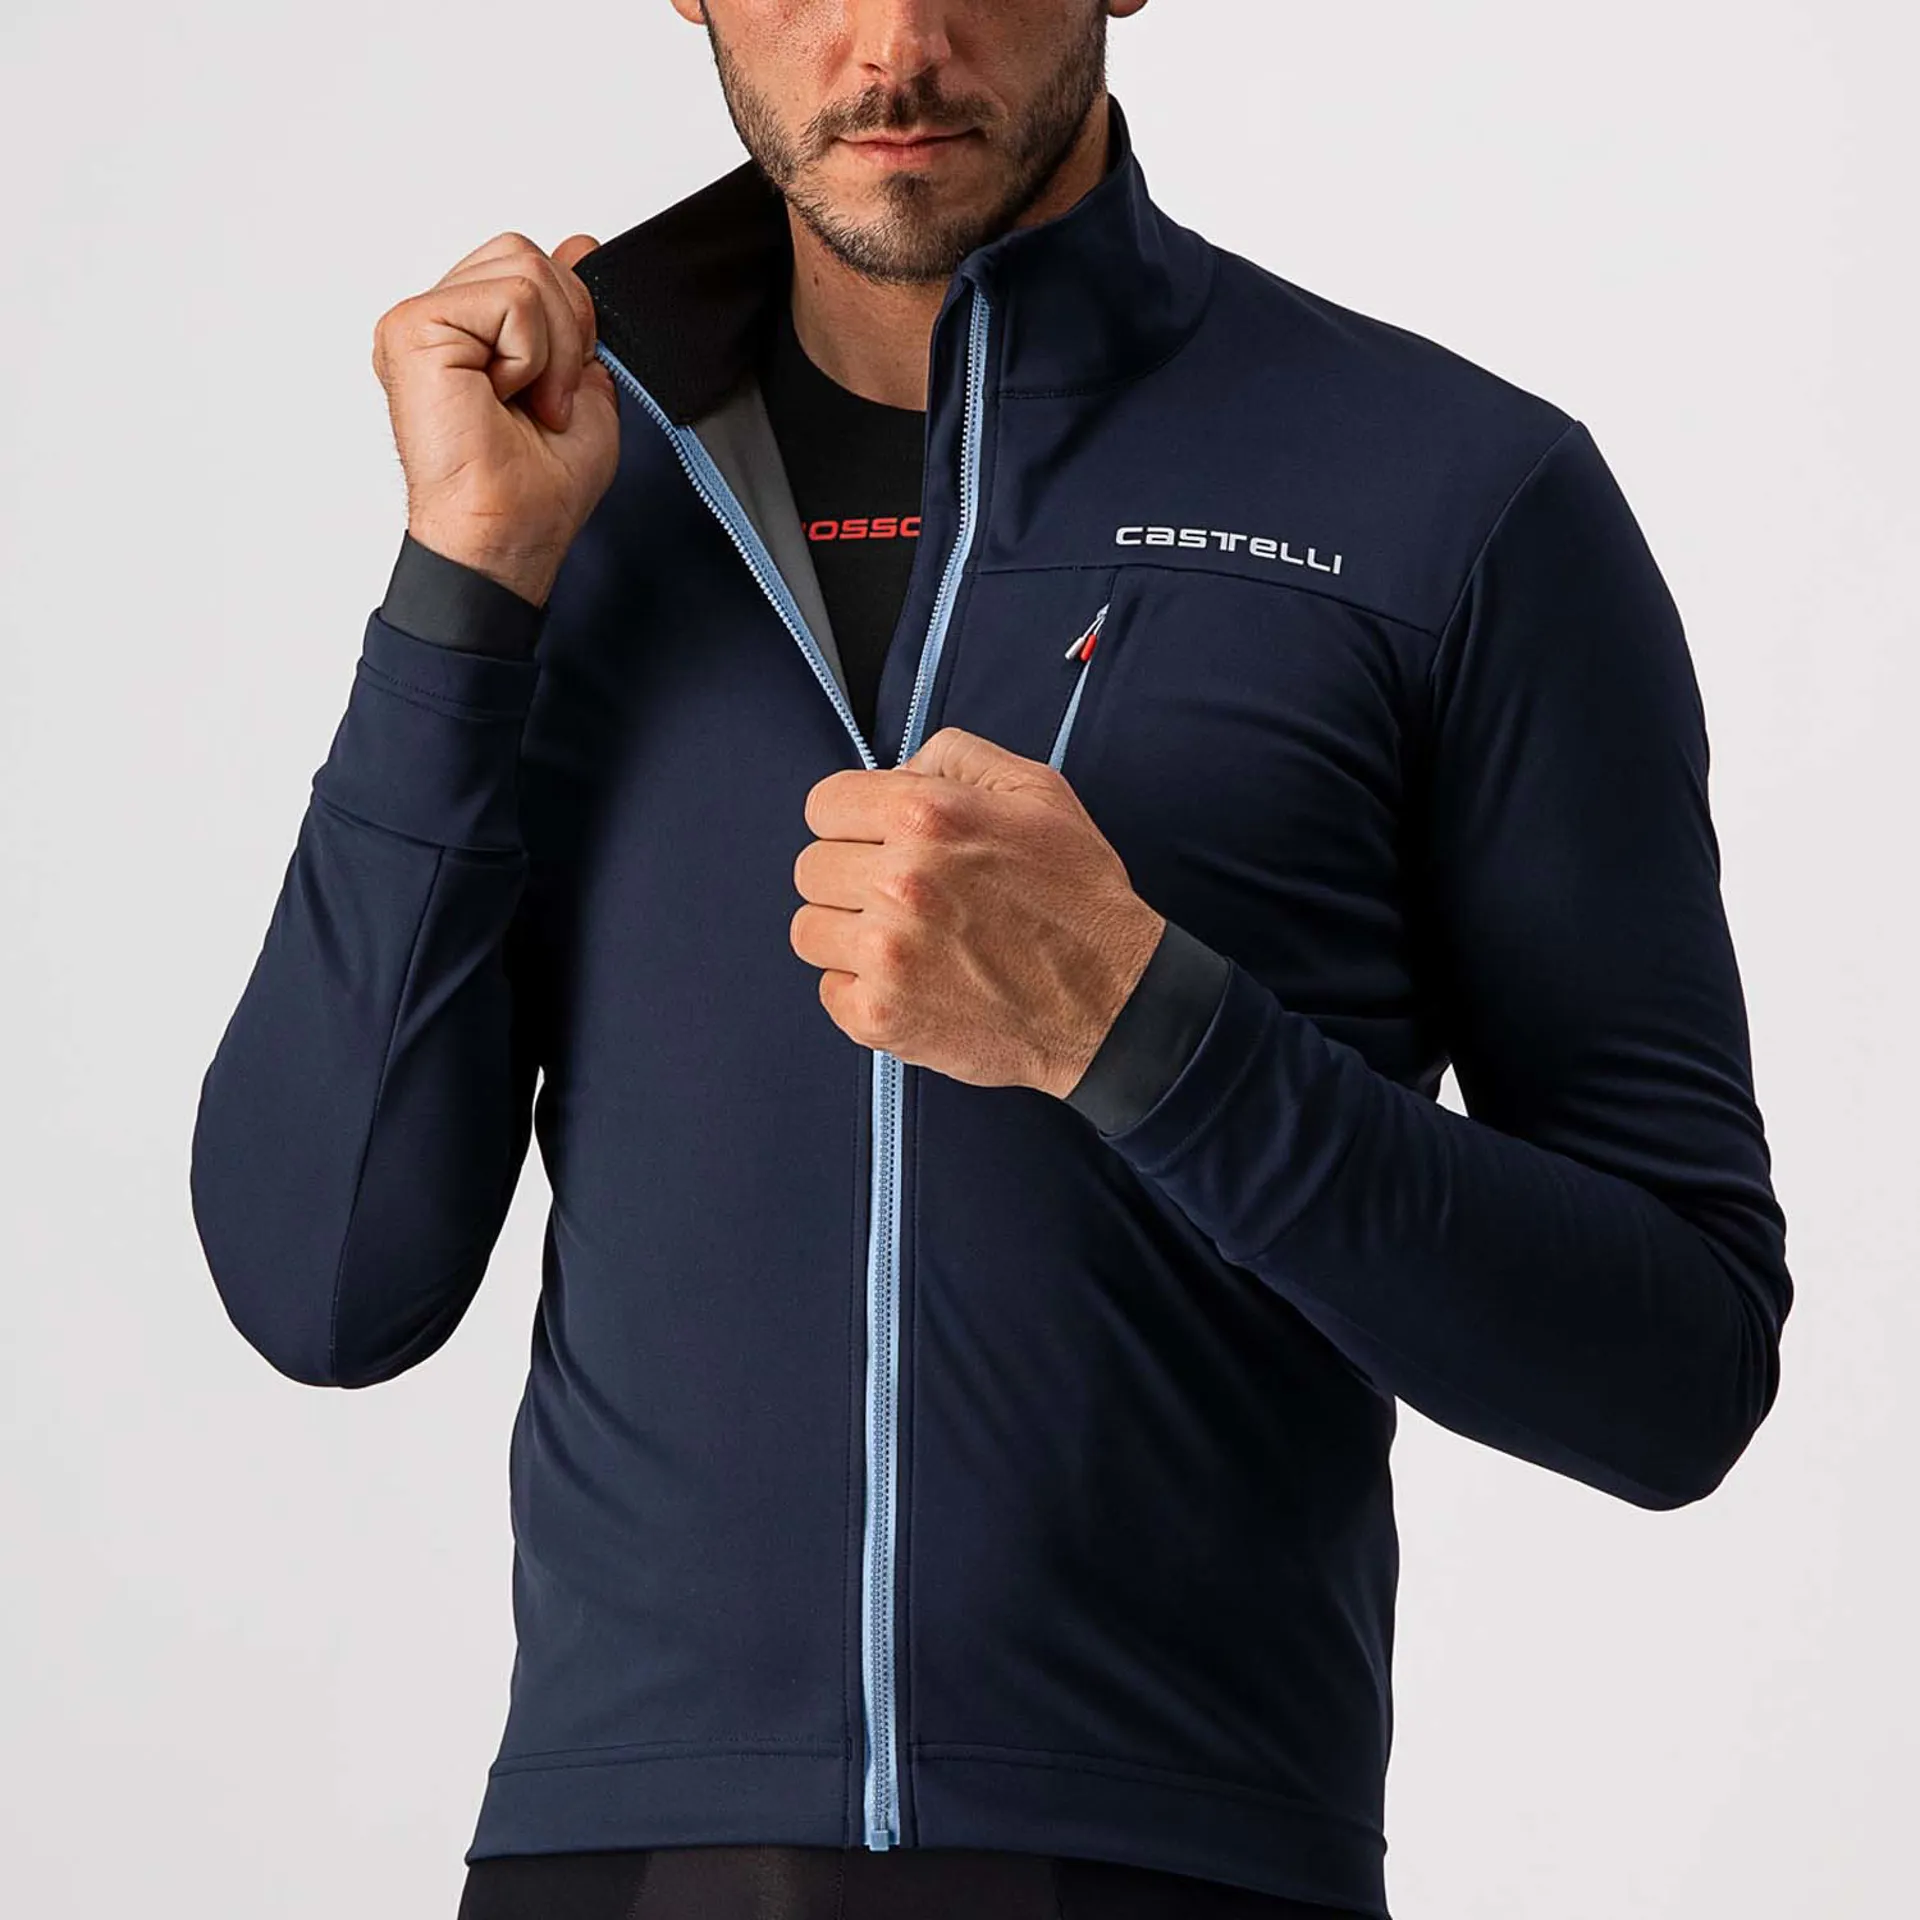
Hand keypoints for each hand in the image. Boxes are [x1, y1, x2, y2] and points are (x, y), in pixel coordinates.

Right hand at [370, 231, 619, 606]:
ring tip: (528, 400)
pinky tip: (505, 396)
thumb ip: (577, 314)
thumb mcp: (583, 384)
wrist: (511, 532)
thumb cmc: (538, 486)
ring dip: (552, 347)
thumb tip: (580, 244)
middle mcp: (439, 321)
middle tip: (547, 399)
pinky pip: (510, 299)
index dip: (570, 317)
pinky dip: (529, 355)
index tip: (562, 384)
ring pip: (524, 269)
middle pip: (527, 255)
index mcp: (471, 331)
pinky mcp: (413, 327)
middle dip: (568, 331)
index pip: (530, 266)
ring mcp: (419, 320)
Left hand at [790, 727, 1166, 1096]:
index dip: (852, 820)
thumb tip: (896, 768)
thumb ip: (958, 758)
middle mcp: (901, 881)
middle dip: (851, 876)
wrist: (1114, 1005)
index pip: (824, 804)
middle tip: (903, 896)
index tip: (876, 840)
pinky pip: (828, 990)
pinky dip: (861, 989)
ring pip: (808, 930)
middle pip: (811, 867)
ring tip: (904, 941)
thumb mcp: (1038, 793)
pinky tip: (912, 981)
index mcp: (929, 816)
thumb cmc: (1079, 898)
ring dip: (848, 933)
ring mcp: (887, 954)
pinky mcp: (882, 1017)